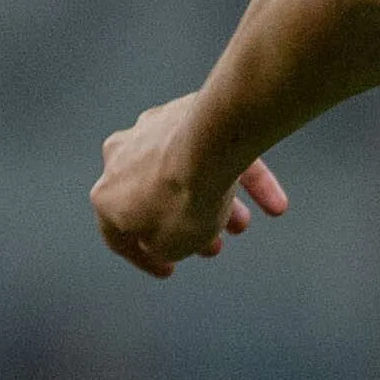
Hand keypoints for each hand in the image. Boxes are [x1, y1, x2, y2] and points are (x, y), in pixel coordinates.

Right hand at [92, 94, 290, 279]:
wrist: (209, 146)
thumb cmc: (181, 201)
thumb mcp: (169, 247)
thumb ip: (163, 246)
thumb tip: (167, 238)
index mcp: (106, 195)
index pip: (119, 235)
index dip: (145, 258)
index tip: (168, 269)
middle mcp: (122, 156)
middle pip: (159, 198)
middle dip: (189, 225)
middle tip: (213, 246)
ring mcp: (155, 129)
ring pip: (188, 172)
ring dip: (217, 202)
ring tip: (242, 224)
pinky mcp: (189, 111)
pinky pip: (217, 150)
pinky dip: (242, 176)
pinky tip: (272, 201)